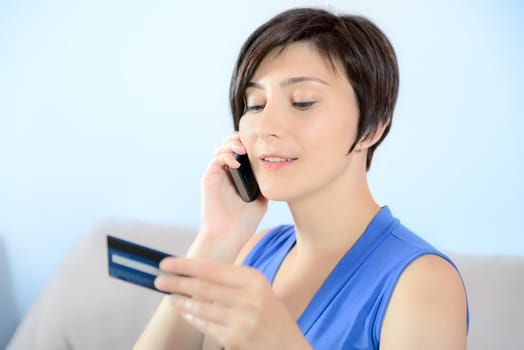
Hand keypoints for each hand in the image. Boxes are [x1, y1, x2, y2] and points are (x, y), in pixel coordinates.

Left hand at [155, 257, 311, 349]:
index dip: (185, 264)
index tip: (167, 263)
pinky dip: (193, 318)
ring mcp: (242, 319)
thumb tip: (197, 274)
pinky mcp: (235, 339)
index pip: (211, 268)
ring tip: (169, 296)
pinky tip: (185, 312)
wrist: (290, 348)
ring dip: (181, 301)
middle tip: (159, 279)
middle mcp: (249, 297)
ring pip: (201, 306)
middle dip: (177, 282)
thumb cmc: (273, 319)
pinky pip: (206, 325)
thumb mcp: (260, 292)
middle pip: (203, 286)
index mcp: (254, 279)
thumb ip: (233, 283)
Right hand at [196, 132, 266, 260]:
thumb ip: (264, 184)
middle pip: (230, 145)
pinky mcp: (208, 179)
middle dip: (240, 139)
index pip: (241, 151)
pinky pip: (216, 159)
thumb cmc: (243, 223)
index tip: (262, 144)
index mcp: (237, 176)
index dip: (249, 143)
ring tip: (244, 149)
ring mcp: (216, 175)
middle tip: (252, 143)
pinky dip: (226, 156)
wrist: (228, 237)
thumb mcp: (261, 200)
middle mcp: (226, 173)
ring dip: (232, 144)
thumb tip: (275, 169)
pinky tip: (237, 162)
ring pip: (221, 148)